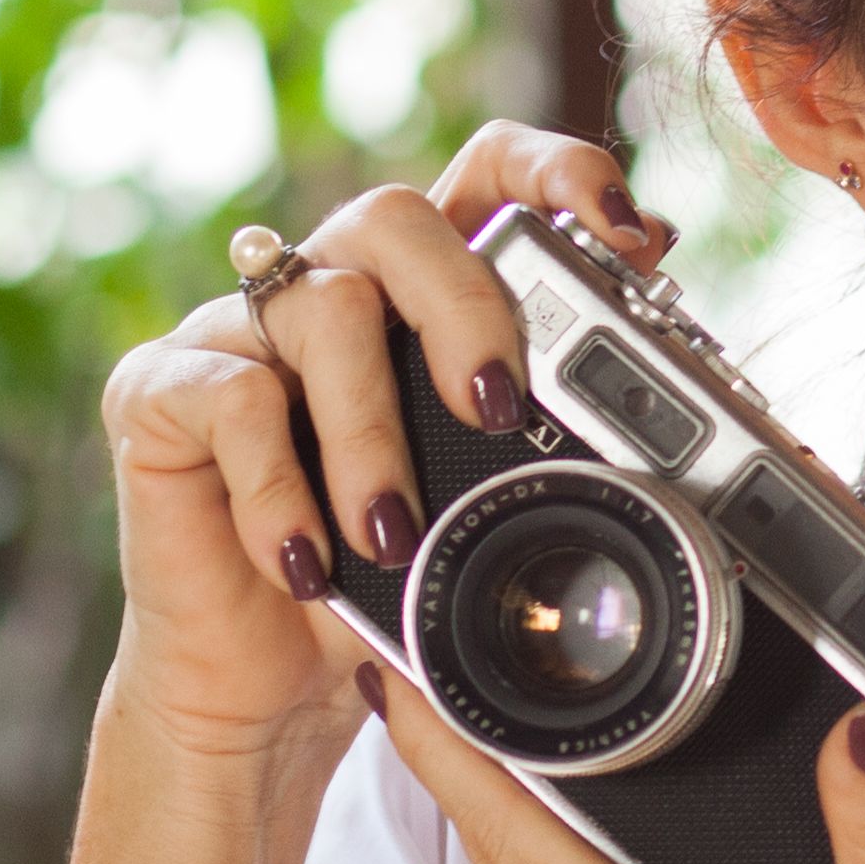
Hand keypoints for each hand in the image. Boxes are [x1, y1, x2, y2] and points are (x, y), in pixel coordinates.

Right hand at [94, 121, 670, 758]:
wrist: (263, 693)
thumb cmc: (382, 590)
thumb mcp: (491, 509)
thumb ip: (562, 423)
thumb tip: (706, 367)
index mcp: (419, 296)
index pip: (486, 170)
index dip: (556, 173)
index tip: (624, 233)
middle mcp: (326, 288)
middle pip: (398, 213)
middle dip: (462, 302)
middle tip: (494, 405)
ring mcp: (237, 332)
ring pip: (322, 307)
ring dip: (370, 431)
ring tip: (391, 538)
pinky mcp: (158, 391)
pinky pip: (233, 397)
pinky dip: (280, 486)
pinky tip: (303, 561)